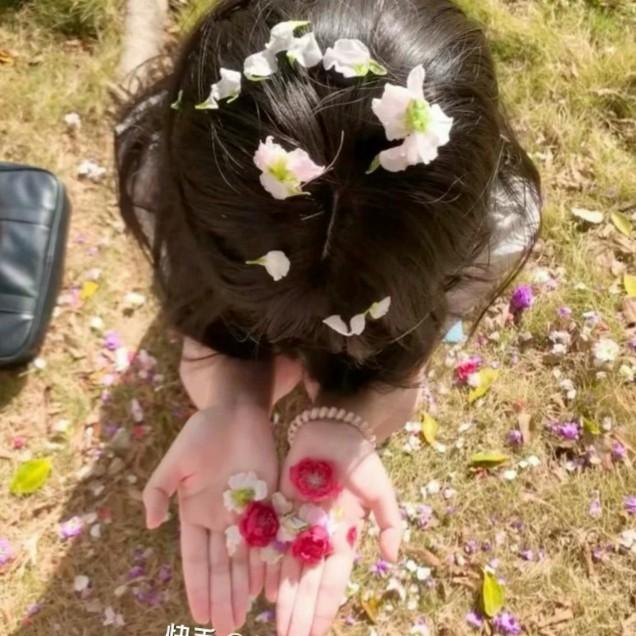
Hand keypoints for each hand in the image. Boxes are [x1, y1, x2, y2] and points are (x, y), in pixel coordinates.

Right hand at [142, 404, 276, 633]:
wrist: (237, 411)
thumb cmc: (203, 432)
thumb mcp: (175, 460)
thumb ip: (159, 490)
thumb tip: (149, 523)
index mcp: (194, 512)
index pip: (195, 558)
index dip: (198, 587)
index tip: (198, 616)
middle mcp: (220, 519)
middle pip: (221, 566)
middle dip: (222, 597)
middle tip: (225, 630)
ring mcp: (245, 513)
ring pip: (244, 558)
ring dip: (244, 588)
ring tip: (244, 618)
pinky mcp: (268, 502)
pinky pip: (269, 538)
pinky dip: (268, 562)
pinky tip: (269, 586)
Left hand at [269, 420, 402, 635]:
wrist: (334, 431)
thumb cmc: (361, 461)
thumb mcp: (381, 492)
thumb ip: (391, 523)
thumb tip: (393, 558)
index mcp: (343, 538)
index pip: (333, 581)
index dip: (325, 608)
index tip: (316, 634)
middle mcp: (319, 538)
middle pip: (309, 583)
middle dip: (301, 613)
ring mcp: (298, 526)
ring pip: (289, 570)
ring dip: (285, 599)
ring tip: (278, 627)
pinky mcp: (279, 510)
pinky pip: (272, 544)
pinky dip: (268, 569)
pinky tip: (265, 592)